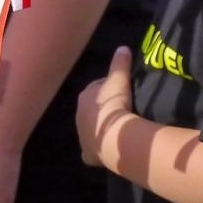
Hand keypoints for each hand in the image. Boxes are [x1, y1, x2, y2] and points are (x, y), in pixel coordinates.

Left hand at [76, 47, 133, 166]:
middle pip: (93, 110)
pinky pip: (92, 152)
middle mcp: (79, 116)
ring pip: (92, 130)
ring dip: (101, 128)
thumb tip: (123, 47)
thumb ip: (120, 63)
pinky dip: (97, 151)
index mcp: (85, 97)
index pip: (97, 88)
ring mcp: (83, 136)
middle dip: (104, 109)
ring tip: (117, 129)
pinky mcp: (88, 154)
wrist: (115, 136)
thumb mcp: (120, 79)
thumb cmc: (115, 104)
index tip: (122, 91)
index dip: (110, 89)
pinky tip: (105, 151)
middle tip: (121, 110)